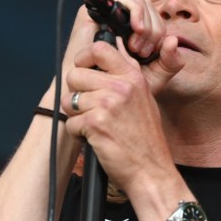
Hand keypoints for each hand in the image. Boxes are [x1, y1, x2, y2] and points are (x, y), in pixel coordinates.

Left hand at [60, 0, 183, 192]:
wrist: (151, 170)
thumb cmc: (146, 140)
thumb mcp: (144, 99)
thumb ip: (126, 78)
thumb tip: (108, 57)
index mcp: (133, 77)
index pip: (99, 49)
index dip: (84, 58)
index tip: (84, 70)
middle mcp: (121, 86)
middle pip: (75, 75)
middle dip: (76, 93)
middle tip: (89, 108)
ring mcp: (108, 104)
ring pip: (69, 99)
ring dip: (76, 115)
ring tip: (94, 125)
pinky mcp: (96, 123)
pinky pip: (71, 122)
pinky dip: (78, 134)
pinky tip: (94, 139)